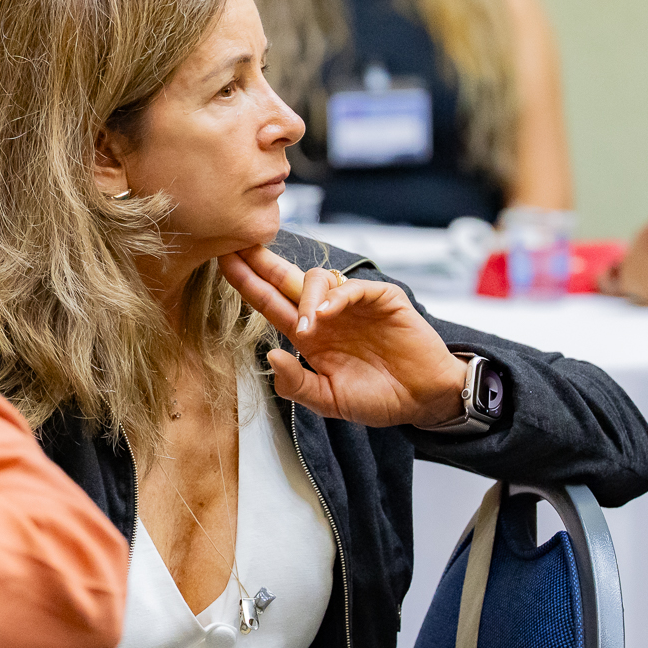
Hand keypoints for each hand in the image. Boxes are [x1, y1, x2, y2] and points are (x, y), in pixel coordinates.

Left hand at [220, 245, 467, 427]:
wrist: (423, 399)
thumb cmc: (377, 398)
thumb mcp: (328, 400)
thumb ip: (297, 384)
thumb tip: (270, 356)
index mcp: (309, 334)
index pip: (271, 303)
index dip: (248, 283)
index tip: (224, 264)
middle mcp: (325, 313)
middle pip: (287, 278)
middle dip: (261, 261)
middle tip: (237, 247)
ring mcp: (353, 304)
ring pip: (317, 278)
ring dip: (304, 298)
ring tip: (307, 327)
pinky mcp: (381, 299)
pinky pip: (353, 287)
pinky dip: (337, 297)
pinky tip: (326, 314)